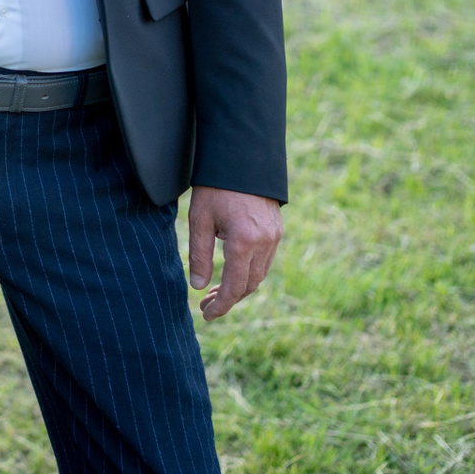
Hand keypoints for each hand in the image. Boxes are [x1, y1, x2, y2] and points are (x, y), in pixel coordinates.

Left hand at [186, 186, 282, 319]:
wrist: (242, 158)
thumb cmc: (215, 187)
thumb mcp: (199, 219)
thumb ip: (199, 254)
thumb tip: (197, 286)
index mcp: (243, 241)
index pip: (234, 286)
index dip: (221, 305)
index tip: (207, 315)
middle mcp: (264, 242)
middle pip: (249, 285)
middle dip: (228, 299)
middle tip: (205, 305)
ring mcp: (275, 237)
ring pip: (259, 275)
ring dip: (239, 287)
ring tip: (214, 291)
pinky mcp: (277, 230)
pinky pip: (265, 261)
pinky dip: (249, 272)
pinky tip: (231, 272)